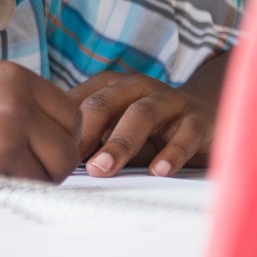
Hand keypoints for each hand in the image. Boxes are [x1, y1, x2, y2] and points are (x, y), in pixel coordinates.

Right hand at [0, 60, 79, 183]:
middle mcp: (16, 103)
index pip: (69, 114)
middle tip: (17, 168)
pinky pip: (22, 192)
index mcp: (13, 77)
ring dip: (29, 182)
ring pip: (49, 175)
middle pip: (66, 148)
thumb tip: (53, 138)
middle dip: (49, 164)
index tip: (36, 148)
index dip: (57, 136)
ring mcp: (6, 135)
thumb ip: (15, 104)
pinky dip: (7, 193)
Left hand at [71, 67, 219, 176]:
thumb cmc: (150, 127)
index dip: (62, 127)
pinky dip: (171, 153)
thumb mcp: (116, 128)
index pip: (79, 102)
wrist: (206, 112)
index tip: (50, 153)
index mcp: (110, 86)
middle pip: (104, 104)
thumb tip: (58, 163)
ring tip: (104, 168)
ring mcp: (168, 100)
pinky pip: (184, 134)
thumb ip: (93, 140)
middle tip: (70, 161)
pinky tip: (158, 171)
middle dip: (86, 134)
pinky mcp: (197, 119)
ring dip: (120, 143)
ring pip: (140, 114)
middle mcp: (137, 87)